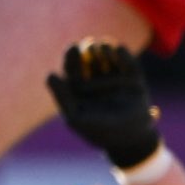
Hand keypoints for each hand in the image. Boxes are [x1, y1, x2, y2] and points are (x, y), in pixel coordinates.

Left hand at [46, 39, 161, 170]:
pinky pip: (129, 63)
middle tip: (89, 44)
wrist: (130, 140)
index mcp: (80, 89)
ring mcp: (115, 79)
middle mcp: (96, 82)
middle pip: (90, 59)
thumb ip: (62, 96)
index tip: (73, 47)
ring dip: (105, 48)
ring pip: (108, 58)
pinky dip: (123, 54)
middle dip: (89, 49)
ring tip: (103, 47)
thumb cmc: (98, 131)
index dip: (72, 56)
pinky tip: (118, 49)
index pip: (73, 68)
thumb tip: (50, 74)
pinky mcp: (134, 81)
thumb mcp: (76, 117)